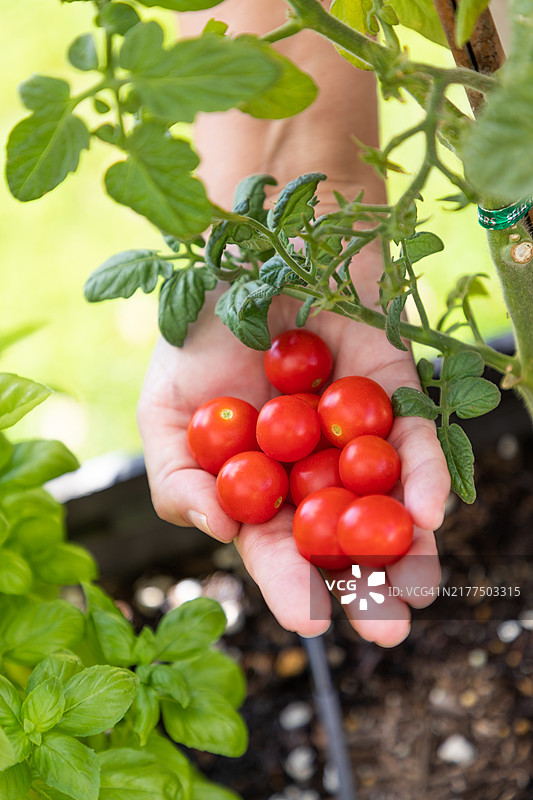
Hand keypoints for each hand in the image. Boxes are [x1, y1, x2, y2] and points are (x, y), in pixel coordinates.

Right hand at [137, 252, 449, 646]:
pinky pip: (419, 437)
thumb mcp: (165, 411)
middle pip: (344, 539)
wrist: (244, 249)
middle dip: (367, 585)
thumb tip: (220, 532)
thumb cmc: (197, 333)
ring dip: (411, 547)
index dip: (291, 584)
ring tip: (421, 588)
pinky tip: (429, 511)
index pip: (277, 545)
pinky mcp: (396, 391)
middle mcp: (313, 468)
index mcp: (259, 484)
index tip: (310, 624)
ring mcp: (357, 434)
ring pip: (391, 502)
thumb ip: (179, 478)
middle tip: (387, 627)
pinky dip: (425, 472)